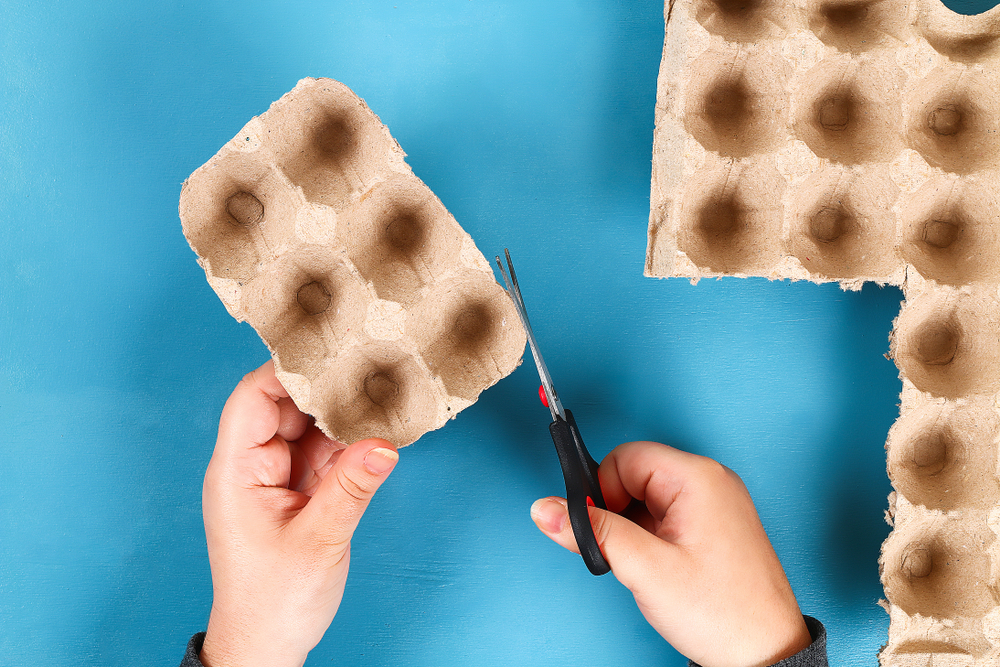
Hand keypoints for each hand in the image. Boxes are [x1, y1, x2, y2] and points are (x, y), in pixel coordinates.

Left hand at [199, 360, 398, 666]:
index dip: (286, 370)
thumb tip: (384, 444)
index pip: (253, 399)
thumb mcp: (318, 541)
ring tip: (380, 395)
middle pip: (285, 406)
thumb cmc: (272, 601)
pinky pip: (324, 452)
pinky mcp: (299, 490)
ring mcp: (276, 477)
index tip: (328, 350)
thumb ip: (352, 488)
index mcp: (236, 472)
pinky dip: (349, 441)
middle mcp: (253, 466)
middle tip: (367, 366)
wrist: (266, 645)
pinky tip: (376, 429)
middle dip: (325, 388)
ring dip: (342, 415)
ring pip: (309, 427)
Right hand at [530, 441, 810, 666]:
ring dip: (633, 529)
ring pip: (646, 498)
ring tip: (648, 567)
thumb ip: (592, 532)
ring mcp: (715, 503)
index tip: (601, 528)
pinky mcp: (714, 525)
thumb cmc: (724, 613)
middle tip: (627, 554)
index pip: (625, 457)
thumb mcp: (645, 570)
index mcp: (698, 478)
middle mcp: (710, 482)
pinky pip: (665, 515)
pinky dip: (650, 539)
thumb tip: (546, 508)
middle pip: (634, 475)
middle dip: (617, 512)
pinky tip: (660, 569)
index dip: (602, 491)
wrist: (765, 654)